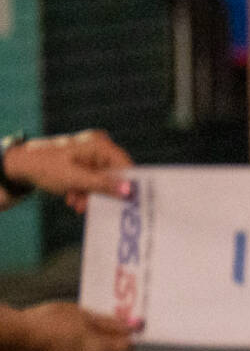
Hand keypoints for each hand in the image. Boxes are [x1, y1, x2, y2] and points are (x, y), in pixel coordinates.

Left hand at [3, 129, 130, 212]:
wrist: (20, 166)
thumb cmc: (46, 168)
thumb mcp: (75, 179)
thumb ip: (103, 185)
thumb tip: (129, 191)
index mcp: (99, 145)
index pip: (125, 165)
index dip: (128, 184)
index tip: (128, 203)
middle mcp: (98, 147)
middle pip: (113, 174)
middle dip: (101, 192)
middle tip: (90, 206)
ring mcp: (91, 154)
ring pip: (102, 179)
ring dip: (90, 194)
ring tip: (76, 204)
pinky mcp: (84, 162)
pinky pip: (93, 179)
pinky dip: (84, 190)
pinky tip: (72, 197)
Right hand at [4, 302, 135, 350]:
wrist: (21, 336)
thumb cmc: (52, 320)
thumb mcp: (84, 314)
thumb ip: (109, 323)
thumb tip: (131, 327)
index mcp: (101, 350)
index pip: (128, 349)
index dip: (127, 338)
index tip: (122, 329)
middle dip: (107, 344)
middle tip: (93, 329)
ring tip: (72, 336)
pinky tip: (62, 347)